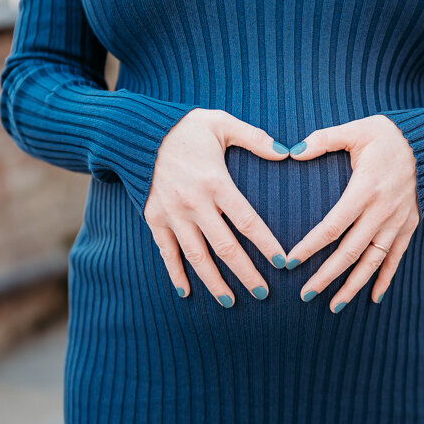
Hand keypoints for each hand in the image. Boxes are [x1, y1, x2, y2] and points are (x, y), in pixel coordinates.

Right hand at [143, 108, 290, 305]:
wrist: (137, 132)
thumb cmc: (185, 127)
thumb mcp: (221, 123)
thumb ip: (255, 138)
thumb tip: (287, 151)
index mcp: (215, 182)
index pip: (247, 221)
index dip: (266, 244)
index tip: (282, 263)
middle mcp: (193, 203)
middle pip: (225, 247)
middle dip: (246, 272)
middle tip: (263, 293)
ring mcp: (172, 214)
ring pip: (196, 256)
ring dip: (214, 281)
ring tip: (230, 301)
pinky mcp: (154, 218)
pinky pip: (166, 252)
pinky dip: (175, 273)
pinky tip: (186, 292)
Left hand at [284, 115, 419, 311]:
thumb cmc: (387, 134)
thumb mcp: (355, 130)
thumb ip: (322, 140)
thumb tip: (292, 152)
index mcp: (365, 189)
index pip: (332, 226)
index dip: (310, 246)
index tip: (290, 262)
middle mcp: (383, 211)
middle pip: (350, 252)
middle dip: (327, 275)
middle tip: (304, 294)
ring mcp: (398, 221)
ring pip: (373, 261)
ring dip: (353, 285)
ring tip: (334, 306)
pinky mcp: (409, 225)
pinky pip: (396, 257)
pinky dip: (385, 278)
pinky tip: (373, 298)